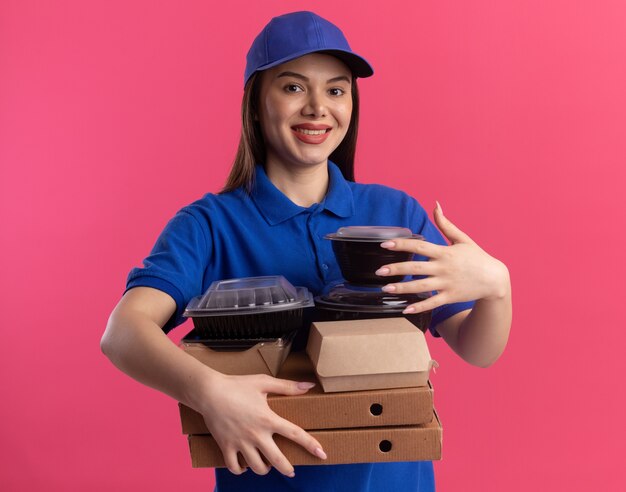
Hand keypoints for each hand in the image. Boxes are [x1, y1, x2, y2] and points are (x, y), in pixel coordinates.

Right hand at [198, 373, 326, 476]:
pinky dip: (241, 470)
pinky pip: (235, 467)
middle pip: (277, 460)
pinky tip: (245, 467)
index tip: (322, 454)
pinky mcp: (226, 446)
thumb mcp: (264, 382)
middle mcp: (256, 434)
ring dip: (265, 469)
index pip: (295, 434)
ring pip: (257, 467)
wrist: (209, 391)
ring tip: (267, 465)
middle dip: (287, 468)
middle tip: (291, 470)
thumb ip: (287, 386)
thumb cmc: (238, 385)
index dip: (310, 445)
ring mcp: (240, 443)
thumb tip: (309, 386)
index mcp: (268, 418)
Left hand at [375, 202, 509, 313]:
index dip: (401, 245)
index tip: (384, 244)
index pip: (419, 247)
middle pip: (416, 268)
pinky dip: (419, 307)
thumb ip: (446, 224)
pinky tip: (404, 309)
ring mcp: (447, 284)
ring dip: (402, 289)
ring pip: (421, 287)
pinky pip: (432, 303)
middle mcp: (444, 268)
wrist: (495, 279)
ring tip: (385, 289)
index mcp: (444, 252)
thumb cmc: (477, 257)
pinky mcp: (450, 297)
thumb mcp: (462, 238)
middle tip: (379, 271)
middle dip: (396, 269)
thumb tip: (435, 205)